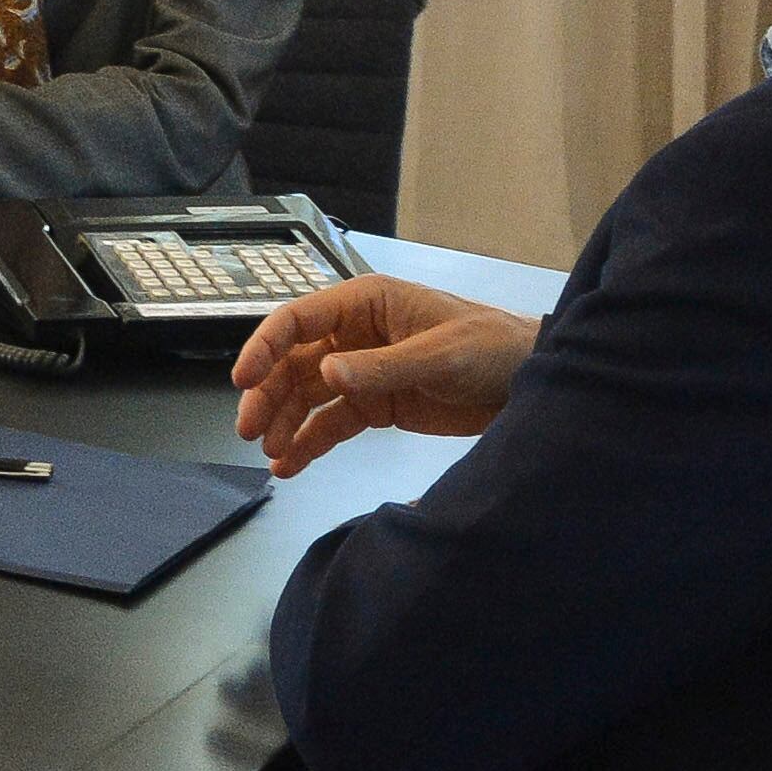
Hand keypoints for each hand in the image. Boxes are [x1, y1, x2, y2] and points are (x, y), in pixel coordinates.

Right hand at [229, 276, 536, 475]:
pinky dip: (309, 444)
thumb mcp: (440, 355)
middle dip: (268, 396)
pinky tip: (291, 466)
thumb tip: (327, 374)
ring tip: (273, 455)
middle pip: (293, 364)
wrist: (528, 384)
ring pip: (306, 397)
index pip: (299, 320)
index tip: (243, 379)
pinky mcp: (375, 406)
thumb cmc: (491, 348)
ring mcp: (362, 372)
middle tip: (251, 431)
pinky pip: (331, 424)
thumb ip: (383, 366)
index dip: (265, 347)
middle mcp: (355, 335)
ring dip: (285, 424)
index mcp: (366, 304)